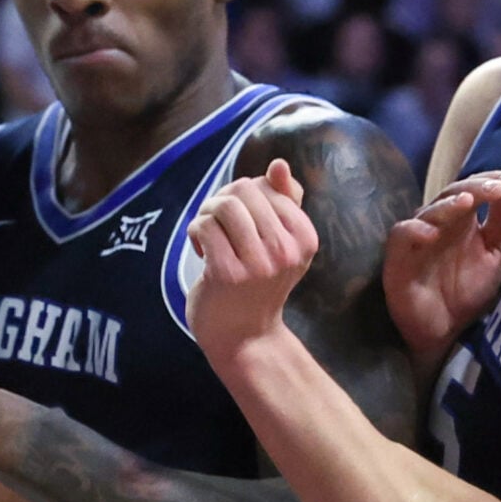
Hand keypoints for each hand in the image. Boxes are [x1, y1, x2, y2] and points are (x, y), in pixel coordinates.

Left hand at [188, 158, 315, 356]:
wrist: (244, 336)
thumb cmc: (258, 284)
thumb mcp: (281, 242)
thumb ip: (284, 201)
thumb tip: (279, 165)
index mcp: (305, 238)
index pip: (268, 186)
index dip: (246, 196)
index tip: (242, 223)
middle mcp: (286, 251)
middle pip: (244, 190)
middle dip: (223, 200)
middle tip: (218, 225)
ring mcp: (258, 264)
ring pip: (223, 205)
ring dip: (207, 214)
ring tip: (208, 234)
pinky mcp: (227, 274)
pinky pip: (204, 226)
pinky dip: (196, 232)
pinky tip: (201, 251)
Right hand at [383, 171, 500, 358]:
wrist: (444, 332)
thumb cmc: (465, 291)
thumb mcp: (494, 253)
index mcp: (460, 220)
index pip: (471, 189)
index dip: (487, 180)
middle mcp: (437, 224)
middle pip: (450, 195)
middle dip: (474, 188)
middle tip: (496, 188)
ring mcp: (416, 239)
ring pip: (427, 212)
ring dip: (448, 206)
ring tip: (468, 202)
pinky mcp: (397, 259)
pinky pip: (401, 236)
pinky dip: (414, 231)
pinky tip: (431, 234)